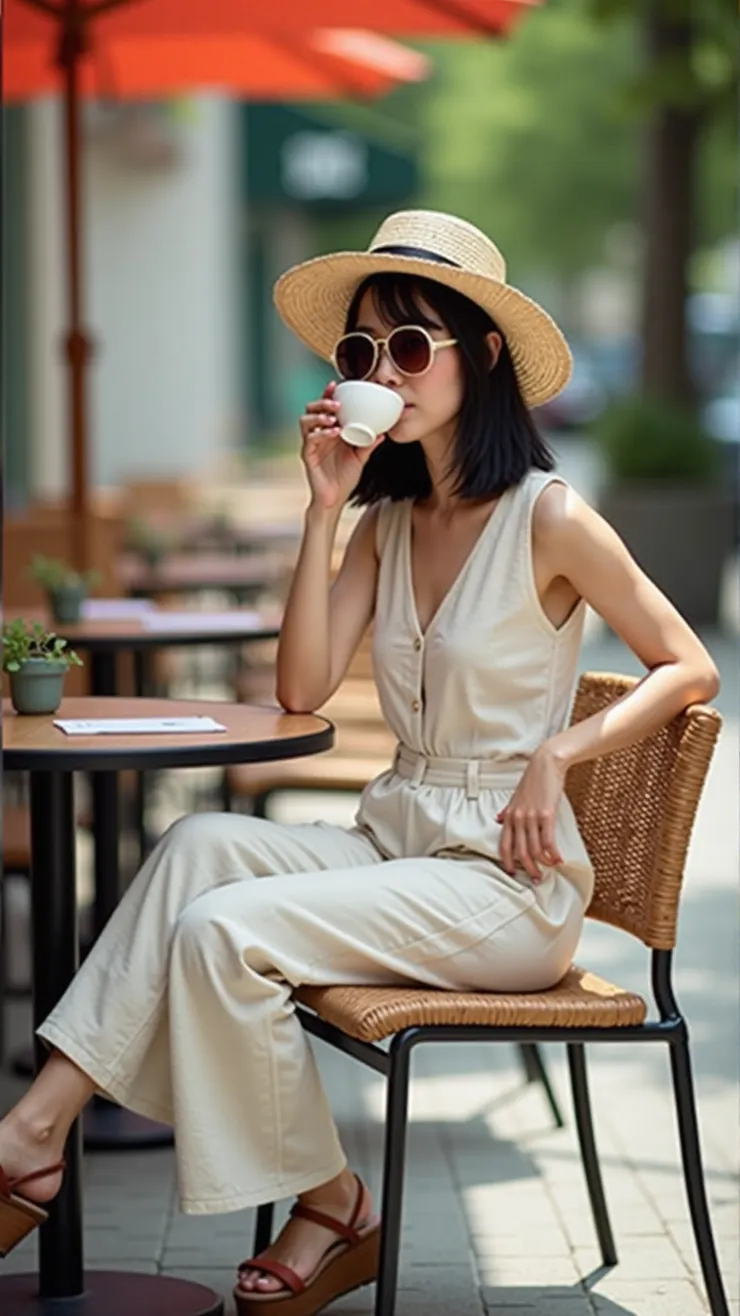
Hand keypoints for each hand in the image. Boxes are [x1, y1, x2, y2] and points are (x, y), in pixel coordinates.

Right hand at [299, 381, 384, 511]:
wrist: (335, 500)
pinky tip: (333, 432)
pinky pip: (310, 440)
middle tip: (336, 402)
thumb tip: (384, 432)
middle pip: (311, 410)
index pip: (326, 408)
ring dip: (319, 416)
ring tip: (333, 416)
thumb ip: (369, 444)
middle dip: (322, 402)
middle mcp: (318, 435)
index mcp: (330, 432)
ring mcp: (311, 445)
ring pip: (305, 422)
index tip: (337, 384)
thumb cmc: (344, 478)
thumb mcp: (361, 458)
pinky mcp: (308, 456)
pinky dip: (321, 433)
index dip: (329, 395)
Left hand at [496, 746, 566, 882]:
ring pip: (534, 850)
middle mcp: (518, 819)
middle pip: (520, 852)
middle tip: (536, 879)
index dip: (507, 862)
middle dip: (528, 869)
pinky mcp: (547, 815)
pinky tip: (558, 859)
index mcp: (509, 816)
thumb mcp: (515, 797)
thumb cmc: (532, 781)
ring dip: (543, 863)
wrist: (545, 765)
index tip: (513, 873)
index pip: (504, 845)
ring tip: (550, 869)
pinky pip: (548, 841)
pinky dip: (553, 854)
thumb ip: (507, 811)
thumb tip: (498, 819)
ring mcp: (531, 818)